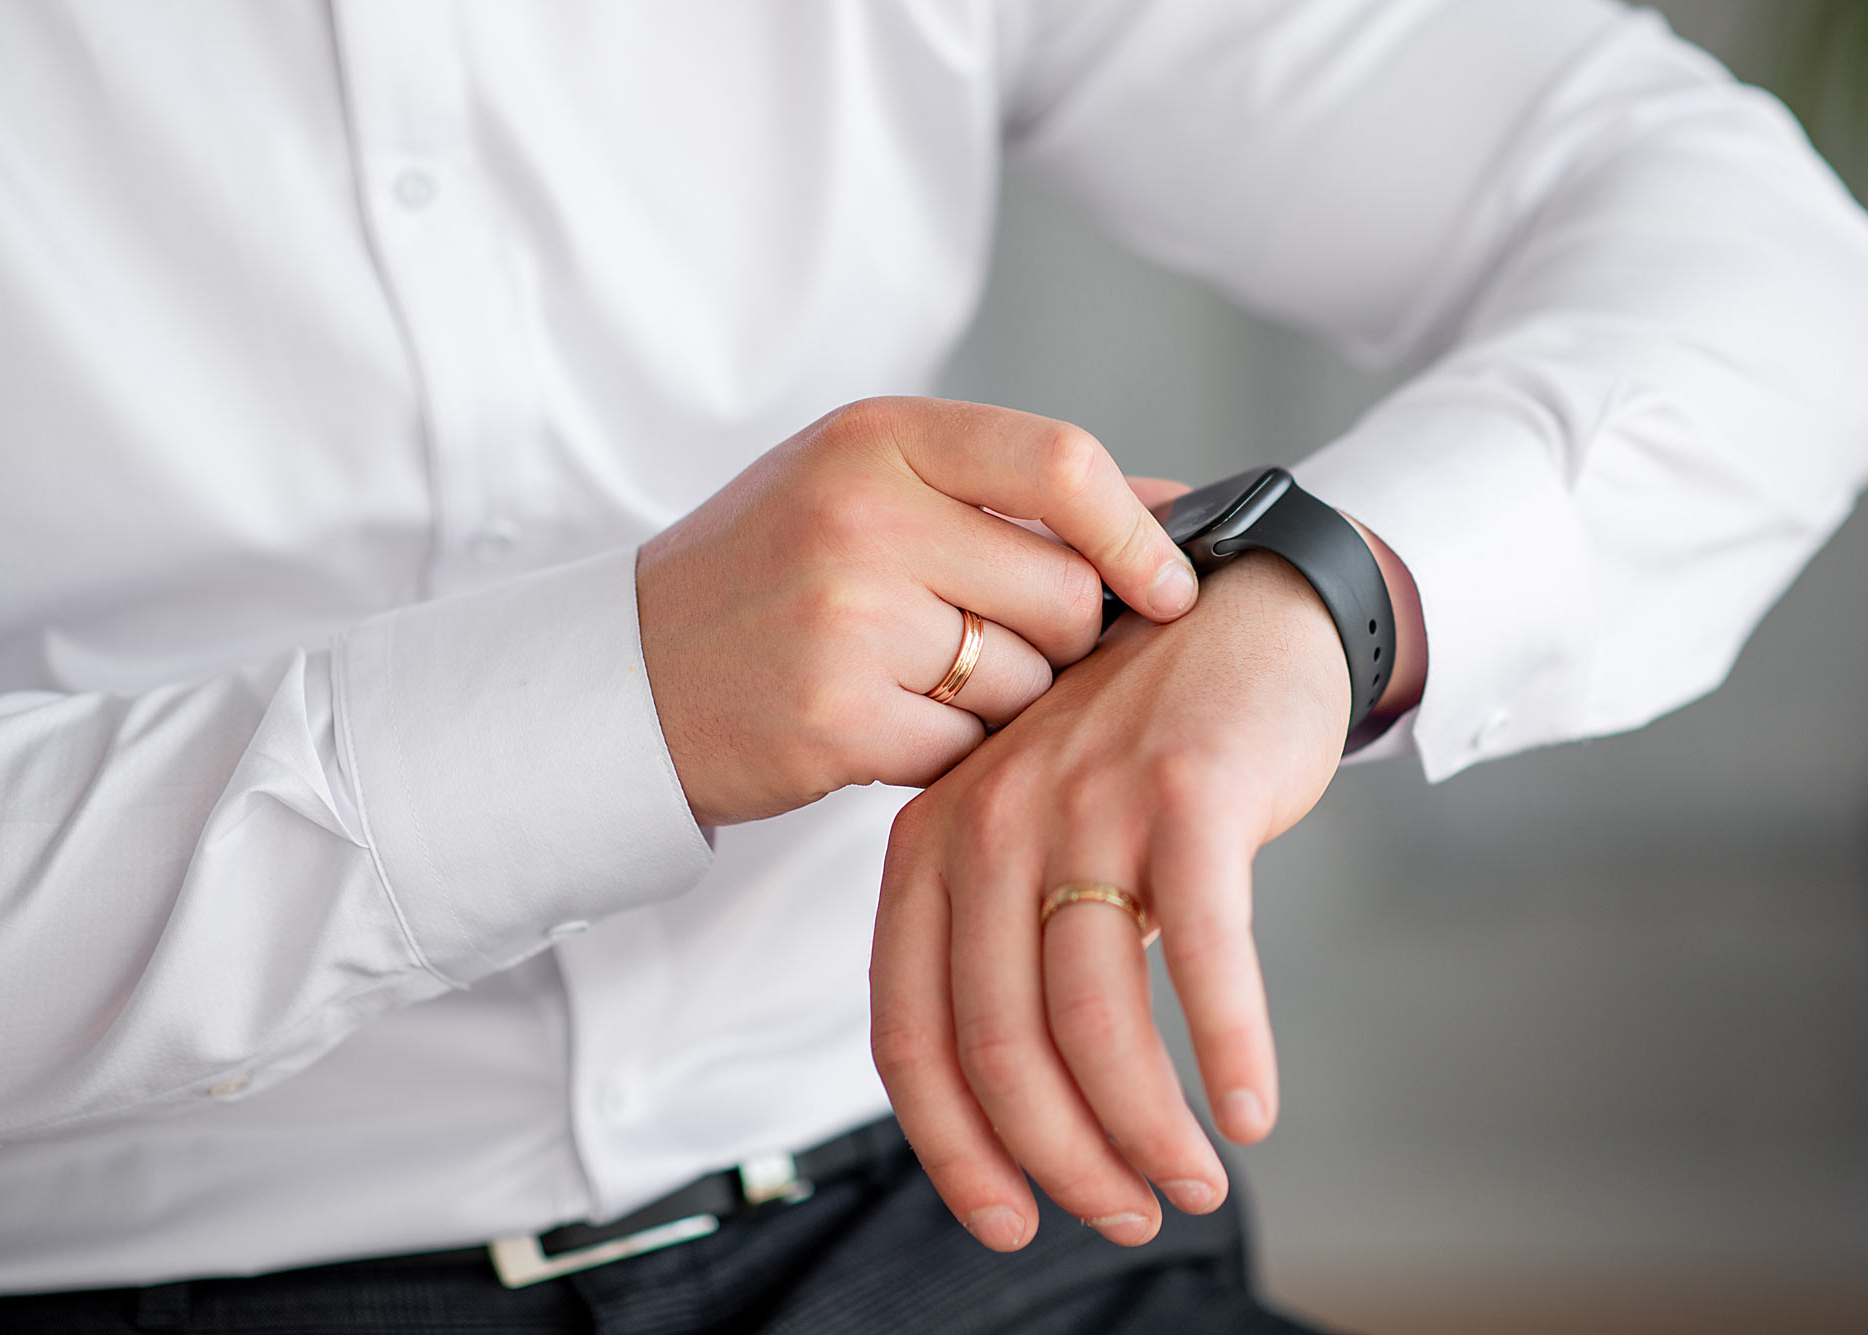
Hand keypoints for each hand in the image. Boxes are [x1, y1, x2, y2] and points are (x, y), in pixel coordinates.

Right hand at [638, 398, 1200, 826]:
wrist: (629, 675)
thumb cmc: (769, 575)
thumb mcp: (870, 488)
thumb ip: (1014, 493)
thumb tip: (1184, 513)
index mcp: (878, 439)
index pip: (1061, 463)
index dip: (1138, 533)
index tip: (1171, 587)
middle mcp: (863, 516)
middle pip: (1063, 592)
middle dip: (1056, 637)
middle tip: (987, 643)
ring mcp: (846, 619)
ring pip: (1026, 682)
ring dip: (1001, 702)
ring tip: (913, 680)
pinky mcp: (837, 720)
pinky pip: (970, 749)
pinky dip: (950, 753)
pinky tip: (886, 724)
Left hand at [869, 512, 1422, 1250]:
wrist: (1236, 610)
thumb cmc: (1131, 746)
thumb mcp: (1028, 832)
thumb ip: (1003, 946)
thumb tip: (1026, 1118)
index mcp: (930, 844)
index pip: (908, 1034)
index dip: (953, 1148)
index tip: (1007, 1219)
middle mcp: (989, 824)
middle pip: (1000, 1047)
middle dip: (1063, 1161)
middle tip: (1126, 1213)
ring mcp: (1085, 805)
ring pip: (1094, 1022)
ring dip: (1148, 1131)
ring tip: (1193, 1182)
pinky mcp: (1187, 796)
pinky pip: (1204, 958)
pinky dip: (1230, 1053)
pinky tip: (1251, 1111)